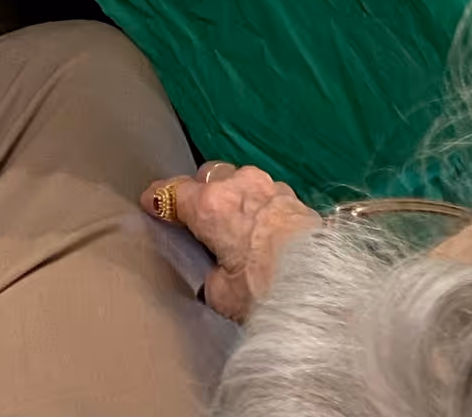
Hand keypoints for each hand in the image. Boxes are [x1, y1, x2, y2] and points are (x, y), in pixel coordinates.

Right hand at [141, 162, 321, 321]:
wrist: (322, 284)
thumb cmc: (265, 289)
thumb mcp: (221, 295)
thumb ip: (211, 273)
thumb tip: (217, 270)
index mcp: (211, 205)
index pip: (174, 192)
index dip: (159, 199)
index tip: (150, 202)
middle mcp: (238, 185)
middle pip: (208, 176)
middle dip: (201, 192)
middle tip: (199, 219)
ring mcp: (268, 185)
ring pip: (239, 180)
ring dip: (233, 196)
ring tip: (234, 225)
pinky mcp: (293, 195)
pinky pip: (264, 192)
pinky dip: (257, 205)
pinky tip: (261, 228)